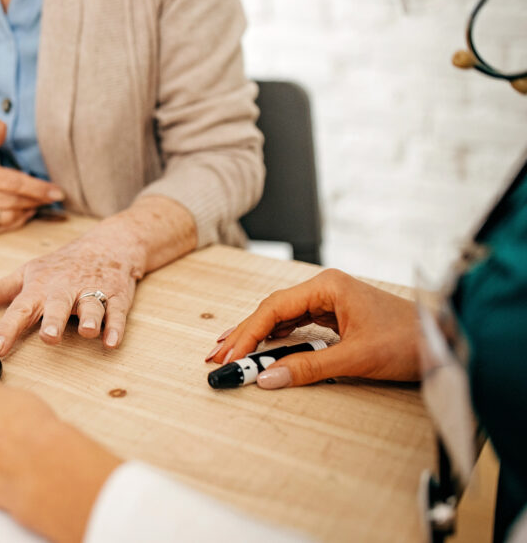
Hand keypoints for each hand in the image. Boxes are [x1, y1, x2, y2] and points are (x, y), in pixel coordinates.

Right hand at [0, 120, 64, 234]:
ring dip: (29, 212)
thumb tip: (3, 126)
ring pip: (8, 217)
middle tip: (54, 197)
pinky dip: (14, 222)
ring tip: (40, 204)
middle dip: (38, 200)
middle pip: (15, 201)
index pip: (13, 183)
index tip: (57, 191)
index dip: (39, 188)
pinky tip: (22, 214)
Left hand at [0, 220, 147, 356]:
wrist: (108, 244)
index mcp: (39, 288)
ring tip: (88, 331)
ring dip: (90, 318)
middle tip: (50, 336)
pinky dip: (116, 326)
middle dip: (54, 320)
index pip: (19, 309)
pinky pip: (118, 312)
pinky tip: (112, 340)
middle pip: (58, 305)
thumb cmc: (60, 267)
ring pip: (92, 305)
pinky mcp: (116, 296)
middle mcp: (64, 289)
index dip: (6, 330)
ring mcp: (92, 291)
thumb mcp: (26, 274)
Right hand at [209, 269, 420, 388]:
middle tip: (217, 356)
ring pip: (281, 318)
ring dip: (256, 337)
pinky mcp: (335, 316)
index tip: (230, 356)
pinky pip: (296, 325)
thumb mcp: (356, 358)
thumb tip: (267, 378)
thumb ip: (309, 368)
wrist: (447, 342)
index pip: (273, 308)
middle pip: (271, 311)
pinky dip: (276, 338)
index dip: (247, 334)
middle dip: (243, 335)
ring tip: (230, 353)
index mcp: (327, 286)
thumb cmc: (410, 340)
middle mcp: (325, 289)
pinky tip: (260, 347)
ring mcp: (330, 301)